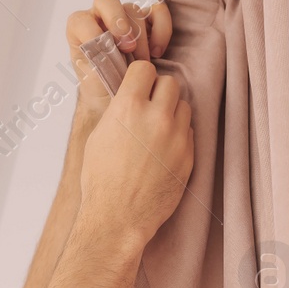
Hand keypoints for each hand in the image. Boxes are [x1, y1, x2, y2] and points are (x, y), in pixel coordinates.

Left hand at [66, 0, 172, 118]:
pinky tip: (157, 52)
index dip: (91, 31)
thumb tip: (106, 50)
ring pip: (134, 10)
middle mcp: (101, 18)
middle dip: (118, 22)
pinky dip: (161, 29)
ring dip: (140, 37)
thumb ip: (94, 61)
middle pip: (107, 0)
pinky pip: (158, 11)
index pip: (81, 19)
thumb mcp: (92, 78)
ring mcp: (126, 18)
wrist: (118, 97)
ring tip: (142, 62)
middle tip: (128, 48)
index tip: (103, 52)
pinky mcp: (148, 22)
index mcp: (81, 29)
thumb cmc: (102, 87)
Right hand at [78, 59, 194, 248]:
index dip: (140, 77)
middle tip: (149, 107)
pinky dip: (179, 135)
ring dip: (172, 112)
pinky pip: (190, 132)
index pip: (145, 69)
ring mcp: (176, 137)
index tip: (138, 86)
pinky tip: (164, 150)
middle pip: (170, 83)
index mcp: (128, 108)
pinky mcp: (189, 156)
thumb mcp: (98, 136)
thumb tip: (129, 95)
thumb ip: (118, 110)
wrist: (118, 218)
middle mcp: (156, 118)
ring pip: (184, 106)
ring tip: (157, 130)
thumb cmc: (101, 181)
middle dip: (159, 92)